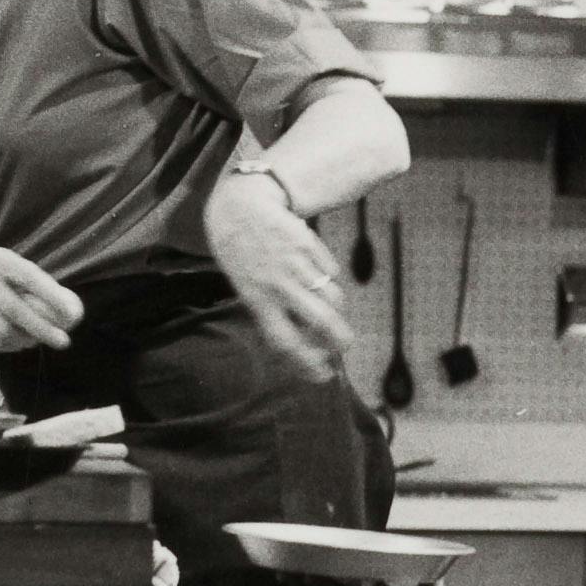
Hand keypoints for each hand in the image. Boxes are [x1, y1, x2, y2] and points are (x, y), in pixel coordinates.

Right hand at [0, 238, 86, 353]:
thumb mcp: (6, 260)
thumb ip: (31, 280)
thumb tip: (65, 305)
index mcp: (1, 263)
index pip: (29, 279)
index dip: (52, 297)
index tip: (72, 314)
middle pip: (16, 310)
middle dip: (43, 329)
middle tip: (64, 341)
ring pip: (2, 331)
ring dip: (26, 340)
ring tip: (39, 340)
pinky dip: (9, 346)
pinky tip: (20, 343)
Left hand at [204, 168, 351, 381]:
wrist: (241, 209)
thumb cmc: (244, 259)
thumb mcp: (249, 291)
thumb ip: (275, 315)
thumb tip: (309, 344)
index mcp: (259, 302)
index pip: (288, 343)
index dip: (309, 365)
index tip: (324, 375)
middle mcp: (279, 286)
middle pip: (323, 322)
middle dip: (341, 339)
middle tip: (345, 344)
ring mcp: (296, 264)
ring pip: (333, 297)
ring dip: (335, 307)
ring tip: (325, 303)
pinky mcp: (310, 244)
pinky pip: (331, 271)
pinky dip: (329, 277)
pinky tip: (314, 270)